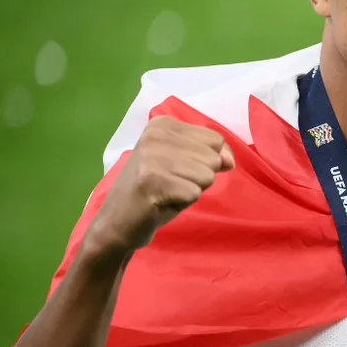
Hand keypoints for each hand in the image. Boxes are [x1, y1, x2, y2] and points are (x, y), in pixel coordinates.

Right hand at [86, 116, 234, 254]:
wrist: (117, 222)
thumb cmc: (156, 191)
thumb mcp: (186, 164)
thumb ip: (211, 154)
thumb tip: (229, 160)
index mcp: (163, 124)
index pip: (216, 139)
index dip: (206, 161)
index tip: (179, 169)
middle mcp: (156, 134)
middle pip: (213, 158)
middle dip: (198, 177)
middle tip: (171, 183)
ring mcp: (152, 156)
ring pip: (207, 175)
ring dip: (191, 190)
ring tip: (166, 191)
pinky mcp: (152, 180)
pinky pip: (194, 193)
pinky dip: (182, 202)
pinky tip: (161, 201)